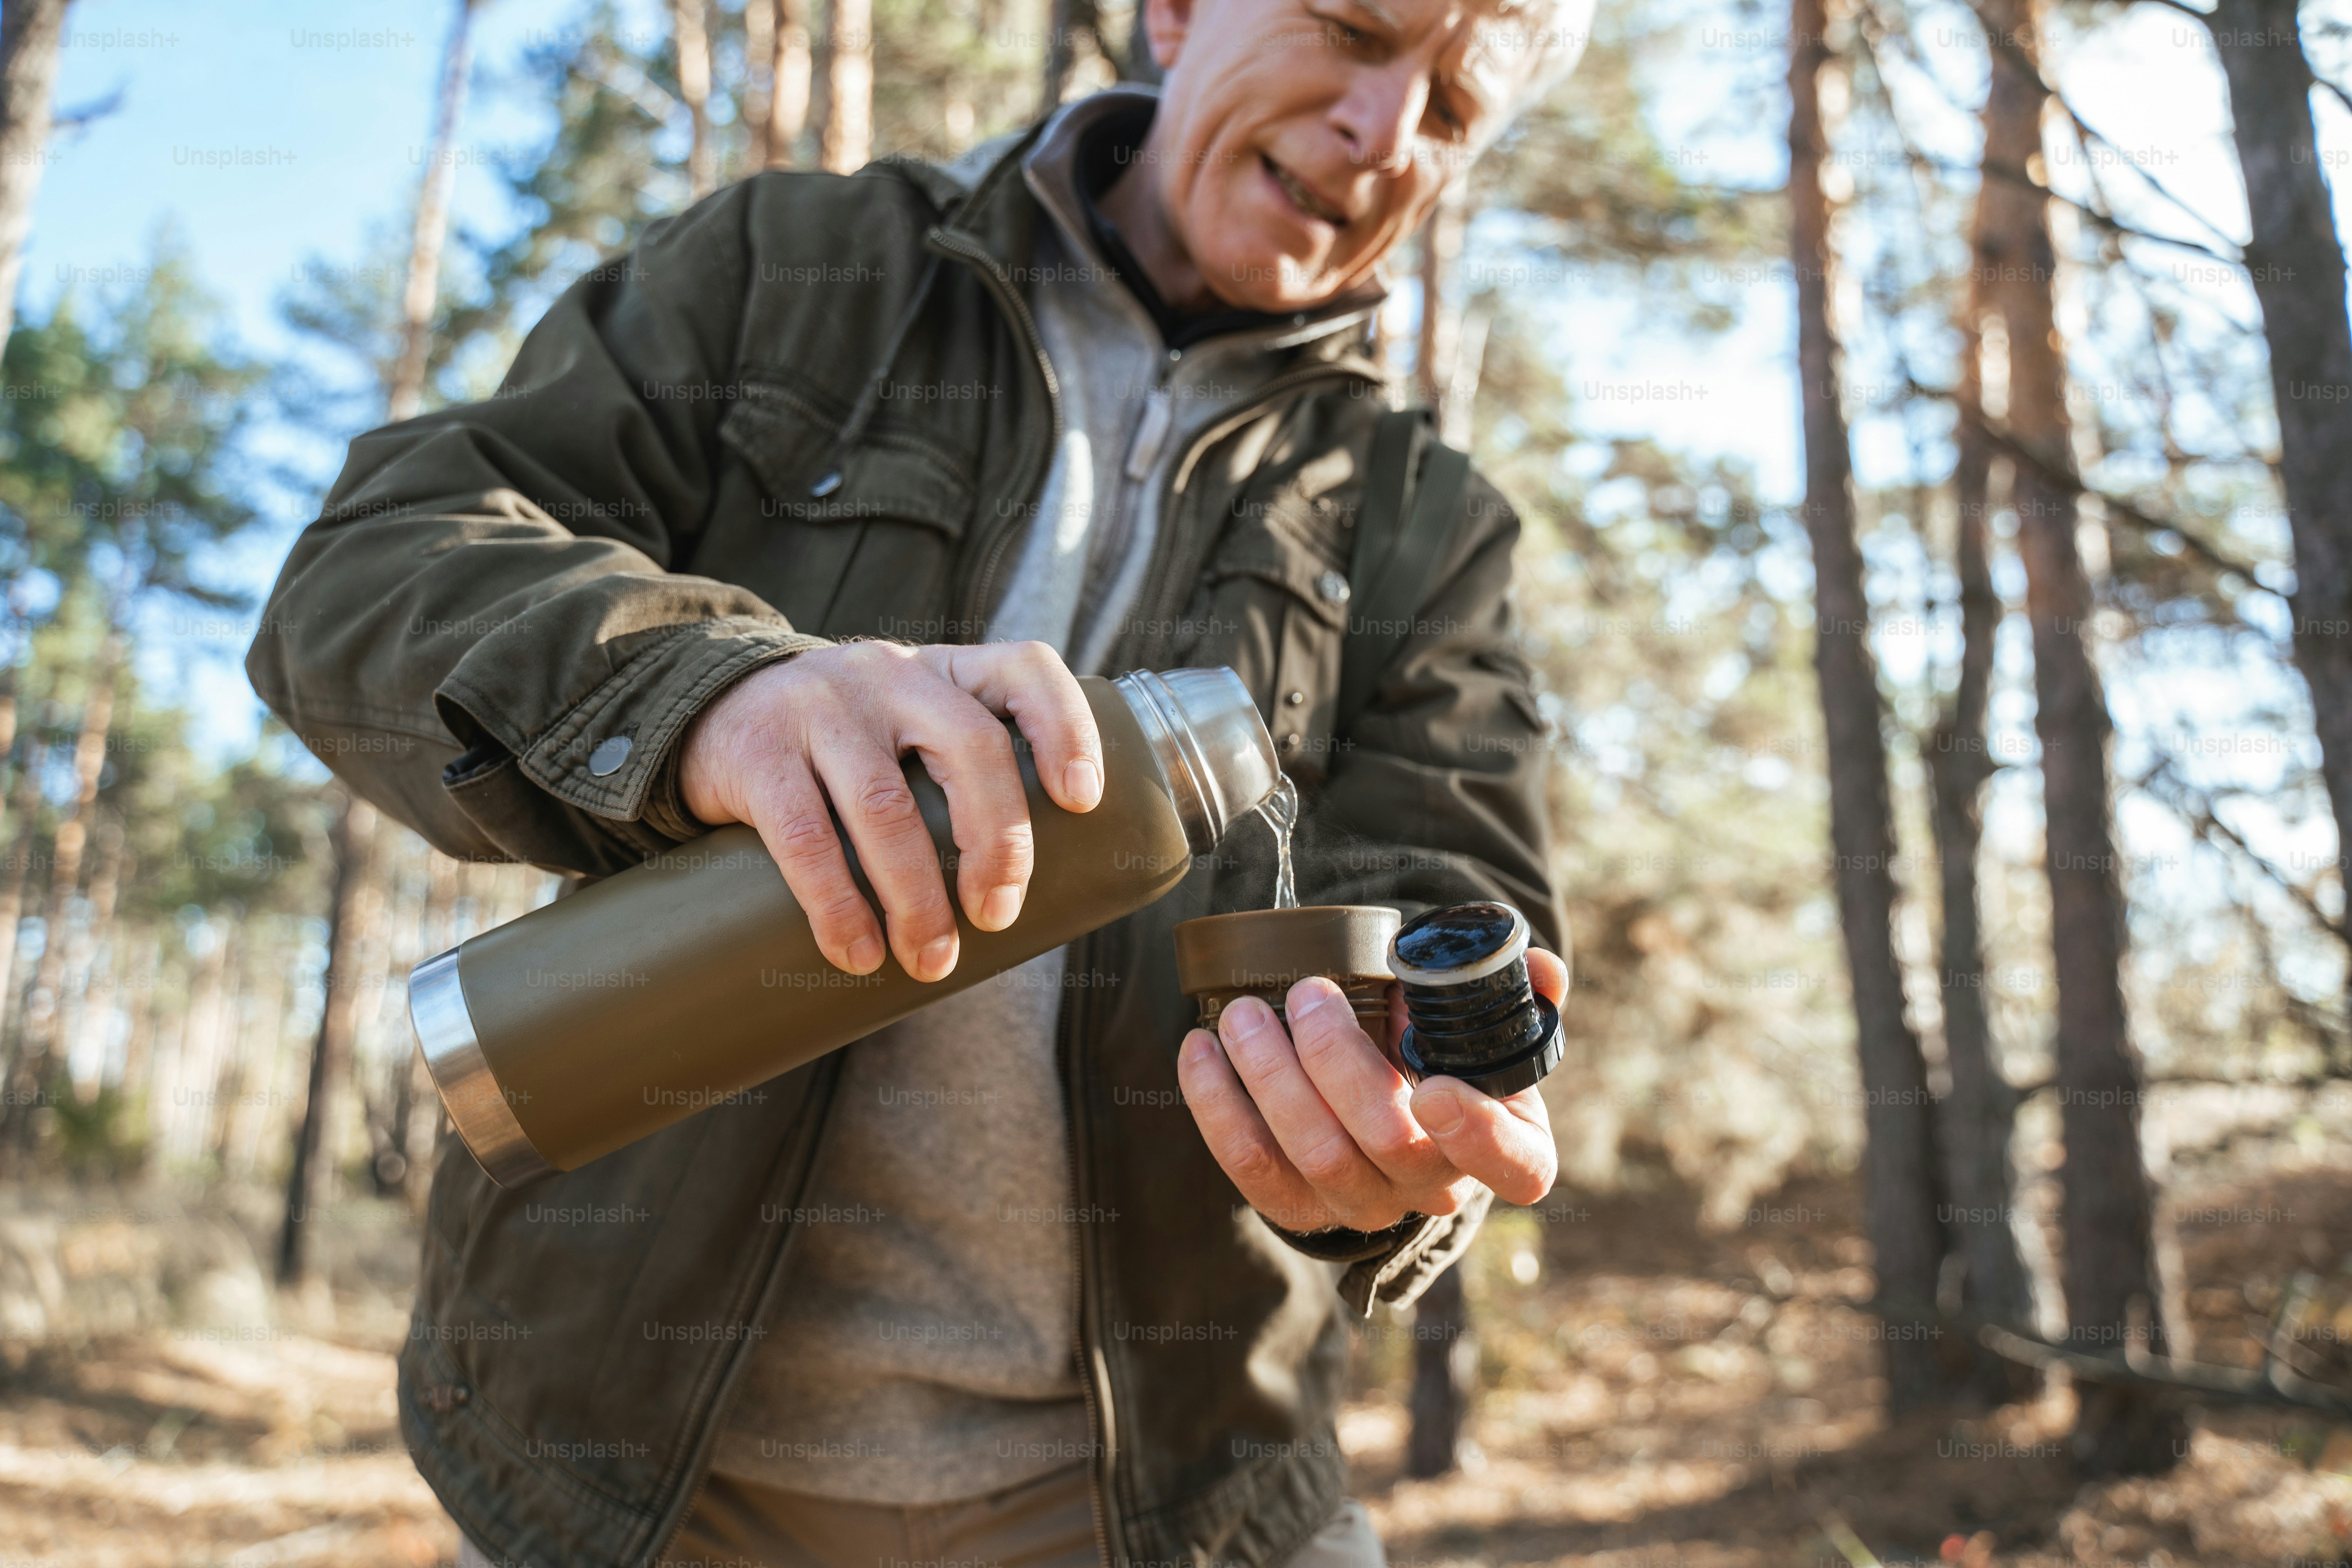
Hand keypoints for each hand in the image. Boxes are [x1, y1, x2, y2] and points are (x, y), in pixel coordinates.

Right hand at [678, 641, 1100, 981]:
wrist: (710, 714)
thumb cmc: (840, 750)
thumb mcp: (905, 733)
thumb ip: (957, 777)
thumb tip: (1017, 897)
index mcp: (943, 672)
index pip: (1025, 670)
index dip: (1066, 729)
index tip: (1083, 801)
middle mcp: (890, 674)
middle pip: (970, 746)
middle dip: (998, 842)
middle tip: (996, 916)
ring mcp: (820, 706)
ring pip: (887, 805)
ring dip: (916, 898)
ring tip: (930, 959)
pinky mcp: (758, 752)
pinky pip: (805, 837)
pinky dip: (838, 906)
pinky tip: (855, 953)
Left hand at [1177, 947, 1565, 1233]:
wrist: (1395, 1111)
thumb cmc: (1445, 1054)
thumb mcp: (1488, 1026)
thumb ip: (1515, 992)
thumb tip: (1542, 971)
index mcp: (1509, 1149)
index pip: (1510, 1164)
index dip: (1475, 1135)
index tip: (1434, 1086)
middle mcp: (1437, 1189)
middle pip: (1387, 1141)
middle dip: (1335, 1060)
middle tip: (1305, 993)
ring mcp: (1366, 1206)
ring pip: (1313, 1156)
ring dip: (1269, 1076)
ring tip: (1242, 1013)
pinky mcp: (1300, 1210)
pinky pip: (1252, 1169)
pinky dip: (1216, 1107)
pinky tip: (1198, 1050)